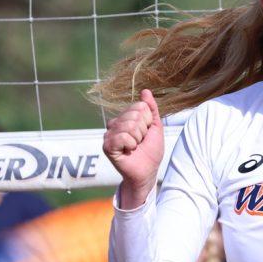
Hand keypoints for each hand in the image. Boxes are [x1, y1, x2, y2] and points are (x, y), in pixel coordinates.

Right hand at [102, 89, 164, 204]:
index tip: (146, 133)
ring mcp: (109, 134)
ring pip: (129, 125)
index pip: (139, 106)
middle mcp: (115, 124)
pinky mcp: (107, 146)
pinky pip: (122, 136)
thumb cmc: (151, 151)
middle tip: (140, 142)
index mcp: (125, 117)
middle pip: (134, 115)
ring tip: (135, 147)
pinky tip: (129, 151)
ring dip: (138, 139)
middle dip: (143, 130)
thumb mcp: (155, 127)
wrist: (148, 171)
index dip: (148, 121)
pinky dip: (131, 144)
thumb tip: (145, 91)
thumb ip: (151, 109)